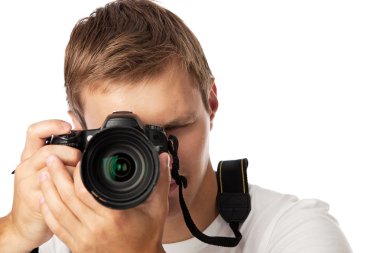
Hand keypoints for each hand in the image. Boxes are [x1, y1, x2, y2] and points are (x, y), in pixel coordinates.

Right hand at [7, 120, 78, 250]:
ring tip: (79, 173)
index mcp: (29, 157)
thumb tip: (76, 123)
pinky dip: (69, 187)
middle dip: (70, 152)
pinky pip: (55, 189)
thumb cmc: (37, 194)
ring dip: (71, 169)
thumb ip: (59, 150)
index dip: (52, 125)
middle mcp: (26, 168)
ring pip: (52, 169)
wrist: (23, 225)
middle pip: (48, 150)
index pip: (34, 132)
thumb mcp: (45, 168)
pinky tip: (76, 188)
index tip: (68, 126)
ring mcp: (28, 184)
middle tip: (80, 159)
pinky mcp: (35, 200)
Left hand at [39, 152, 170, 252]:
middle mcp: (95, 228)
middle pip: (67, 198)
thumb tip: (164, 159)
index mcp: (113, 217)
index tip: (77, 159)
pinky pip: (57, 228)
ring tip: (44, 174)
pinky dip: (48, 212)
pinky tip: (44, 200)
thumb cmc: (147, 238)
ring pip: (58, 211)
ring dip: (48, 190)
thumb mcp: (158, 208)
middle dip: (56, 175)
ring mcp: (83, 239)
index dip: (77, 172)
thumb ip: (160, 181)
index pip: (86, 190)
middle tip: (51, 158)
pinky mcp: (77, 247)